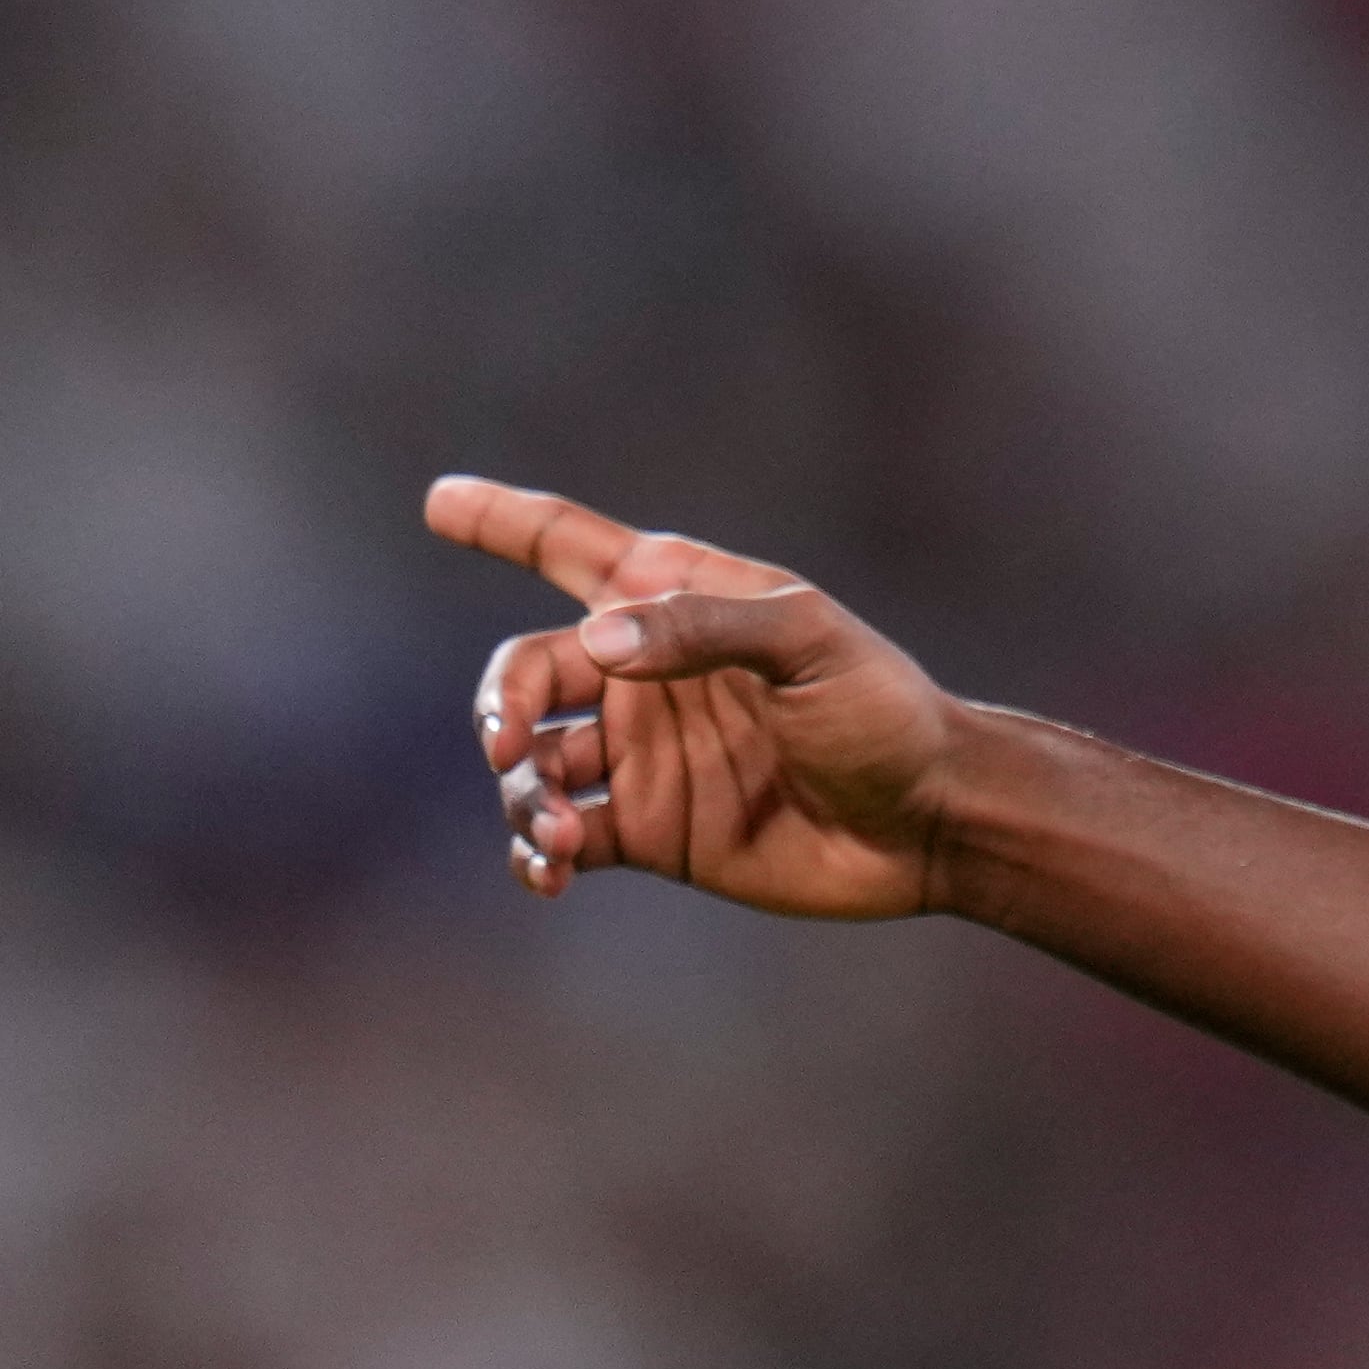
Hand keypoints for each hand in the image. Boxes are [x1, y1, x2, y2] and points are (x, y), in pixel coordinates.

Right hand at [428, 476, 961, 918]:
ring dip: (522, 793)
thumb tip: (596, 637)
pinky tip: (549, 869)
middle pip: (528, 673)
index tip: (441, 500)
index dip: (504, 521)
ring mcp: (642, 755)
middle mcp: (646, 674)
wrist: (928, 821)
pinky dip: (535, 852)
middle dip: (500, 705)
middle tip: (508, 744)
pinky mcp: (649, 831)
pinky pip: (560, 836)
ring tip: (560, 832)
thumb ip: (703, 629)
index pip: (571, 548)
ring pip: (532, 764)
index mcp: (678, 601)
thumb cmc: (883, 710)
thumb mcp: (809, 644)